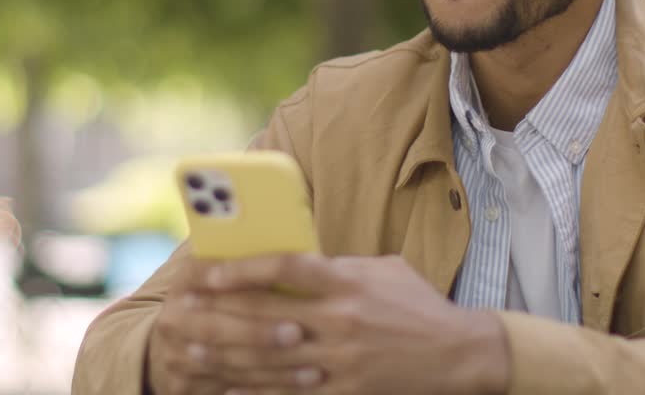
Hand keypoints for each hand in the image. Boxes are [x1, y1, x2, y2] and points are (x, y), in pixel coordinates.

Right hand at [146, 258, 320, 394]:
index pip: (211, 273)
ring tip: (312, 365)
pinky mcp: (185, 382)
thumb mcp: (225, 274)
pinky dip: (270, 385)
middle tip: (298, 333)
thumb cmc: (222, 297)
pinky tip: (301, 382)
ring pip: (228, 361)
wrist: (179, 339)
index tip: (274, 281)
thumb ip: (250, 265)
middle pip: (218, 326)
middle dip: (259, 331)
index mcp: (187, 277)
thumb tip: (301, 248)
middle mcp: (174, 314)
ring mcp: (176, 352)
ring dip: (272, 364)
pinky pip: (234, 385)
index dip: (241, 277)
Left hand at [190, 253, 509, 394]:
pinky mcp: (347, 392)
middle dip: (217, 314)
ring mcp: (342, 362)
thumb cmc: (418, 305)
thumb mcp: (382, 270)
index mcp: (348, 283)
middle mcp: (341, 321)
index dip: (242, 269)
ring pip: (269, 360)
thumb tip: (292, 262)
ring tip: (189, 352)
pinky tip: (225, 391)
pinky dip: (255, 394)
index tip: (207, 272)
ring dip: (224, 357)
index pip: (285, 268)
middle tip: (181, 312)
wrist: (462, 355)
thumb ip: (337, 267)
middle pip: (265, 316)